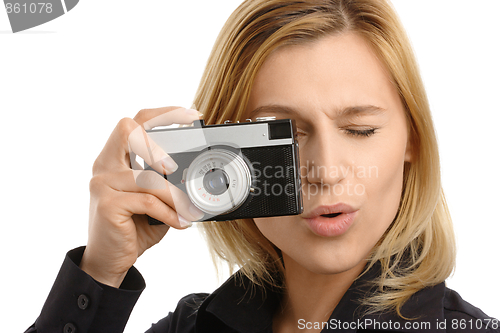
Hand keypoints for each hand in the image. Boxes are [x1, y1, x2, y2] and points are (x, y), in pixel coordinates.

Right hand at [80, 106, 203, 286]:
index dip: (162, 114)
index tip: (191, 115)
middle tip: (175, 164)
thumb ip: (166, 182)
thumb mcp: (152, 200)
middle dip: (157, 141)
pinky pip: (148, 201)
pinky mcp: (107, 204)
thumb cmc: (132, 228)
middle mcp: (104, 165)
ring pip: (148, 176)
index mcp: (115, 159)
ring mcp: (102, 183)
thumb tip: (195, 174)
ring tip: (190, 210)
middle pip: (128, 129)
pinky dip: (170, 213)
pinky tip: (180, 222)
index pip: (134, 123)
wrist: (108, 260)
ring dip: (175, 196)